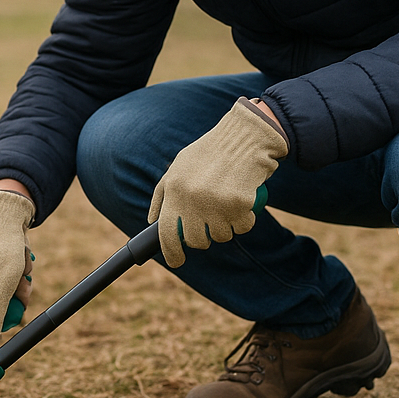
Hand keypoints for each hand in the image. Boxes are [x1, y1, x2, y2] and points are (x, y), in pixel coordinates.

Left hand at [149, 98, 287, 267]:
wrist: (245, 136)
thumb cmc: (210, 152)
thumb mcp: (179, 166)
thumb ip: (163, 194)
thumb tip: (153, 222)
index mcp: (175, 189)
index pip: (167, 232)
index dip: (171, 252)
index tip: (176, 262)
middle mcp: (193, 198)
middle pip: (196, 240)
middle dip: (203, 238)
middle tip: (210, 223)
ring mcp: (217, 203)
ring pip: (220, 236)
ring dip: (225, 227)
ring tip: (228, 204)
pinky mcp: (240, 204)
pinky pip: (242, 227)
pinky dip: (245, 220)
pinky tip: (244, 201)